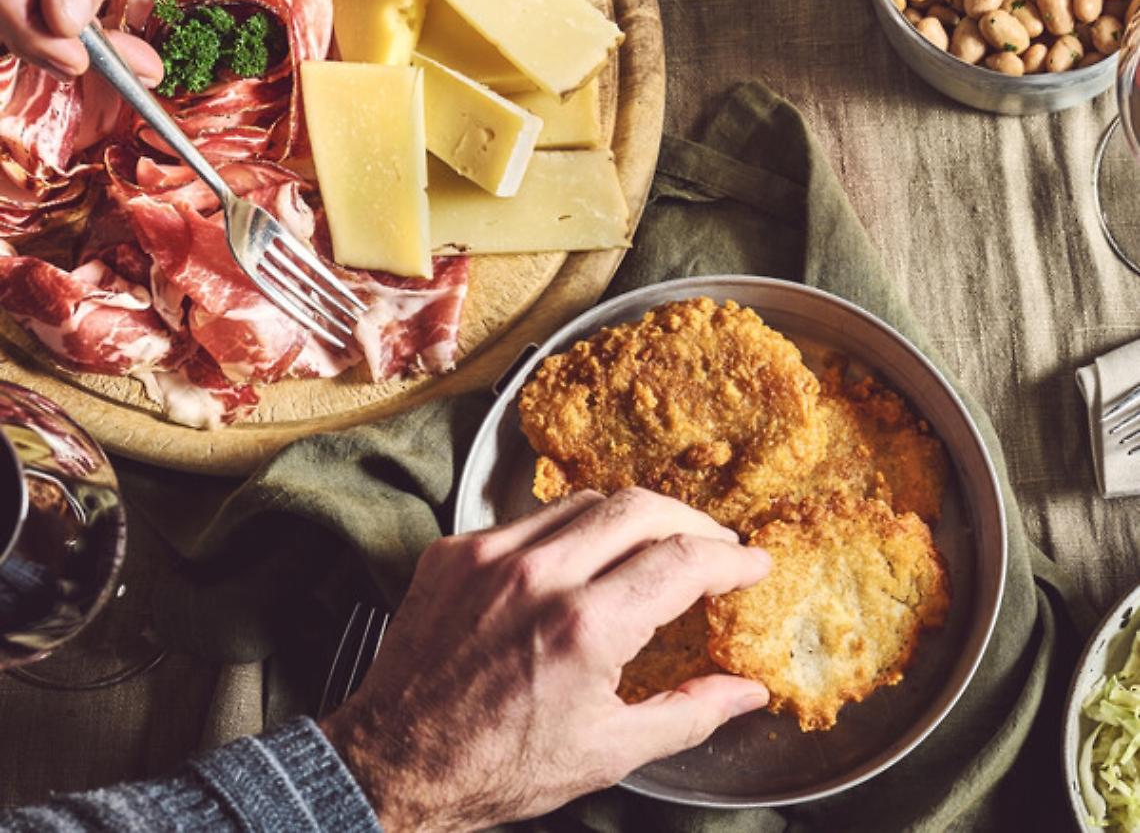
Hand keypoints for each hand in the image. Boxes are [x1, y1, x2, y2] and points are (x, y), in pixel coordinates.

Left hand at [321, 488, 771, 831]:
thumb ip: (688, 712)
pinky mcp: (457, 548)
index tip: (752, 564)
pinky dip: (572, 529)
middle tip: (714, 544)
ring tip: (656, 545)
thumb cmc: (499, 766)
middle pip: (640, 507)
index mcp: (583, 628)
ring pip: (586, 500)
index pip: (680, 562)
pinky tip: (582, 557)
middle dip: (692, 520)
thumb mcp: (607, 752)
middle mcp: (539, 574)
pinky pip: (532, 517)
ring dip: (633, 516)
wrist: (392, 761)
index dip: (729, 559)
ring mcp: (491, 554)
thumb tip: (747, 691)